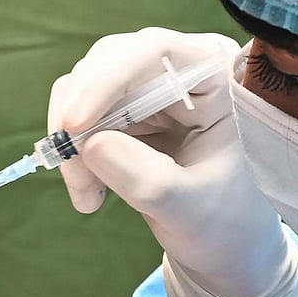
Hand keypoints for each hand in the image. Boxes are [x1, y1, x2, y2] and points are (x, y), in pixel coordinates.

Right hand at [49, 27, 279, 296]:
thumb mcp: (191, 211)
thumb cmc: (225, 222)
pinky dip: (73, 151)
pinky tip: (88, 192)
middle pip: (109, 62)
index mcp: (219, 77)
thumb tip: (90, 144)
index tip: (74, 126)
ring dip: (71, 141)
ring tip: (86, 196)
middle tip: (74, 177)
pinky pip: (80, 113)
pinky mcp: (126, 107)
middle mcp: (183, 67)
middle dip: (80, 118)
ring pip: (84, 87)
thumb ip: (146, 179)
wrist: (226, 244)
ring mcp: (150, 84)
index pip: (155, 52)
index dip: (107, 81)